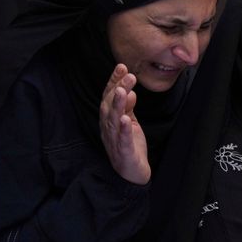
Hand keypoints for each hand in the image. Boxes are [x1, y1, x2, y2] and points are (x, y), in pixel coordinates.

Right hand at [99, 64, 149, 184]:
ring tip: (124, 91)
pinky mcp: (123, 153)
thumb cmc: (130, 147)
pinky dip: (123, 129)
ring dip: (118, 105)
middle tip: (128, 74)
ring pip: (113, 120)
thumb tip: (129, 91)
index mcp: (109, 120)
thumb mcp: (130, 124)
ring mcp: (114, 140)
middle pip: (110, 105)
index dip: (114, 82)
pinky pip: (122, 139)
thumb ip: (128, 108)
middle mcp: (108, 128)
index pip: (109, 97)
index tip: (121, 66)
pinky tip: (126, 119)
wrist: (132, 174)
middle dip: (118, 89)